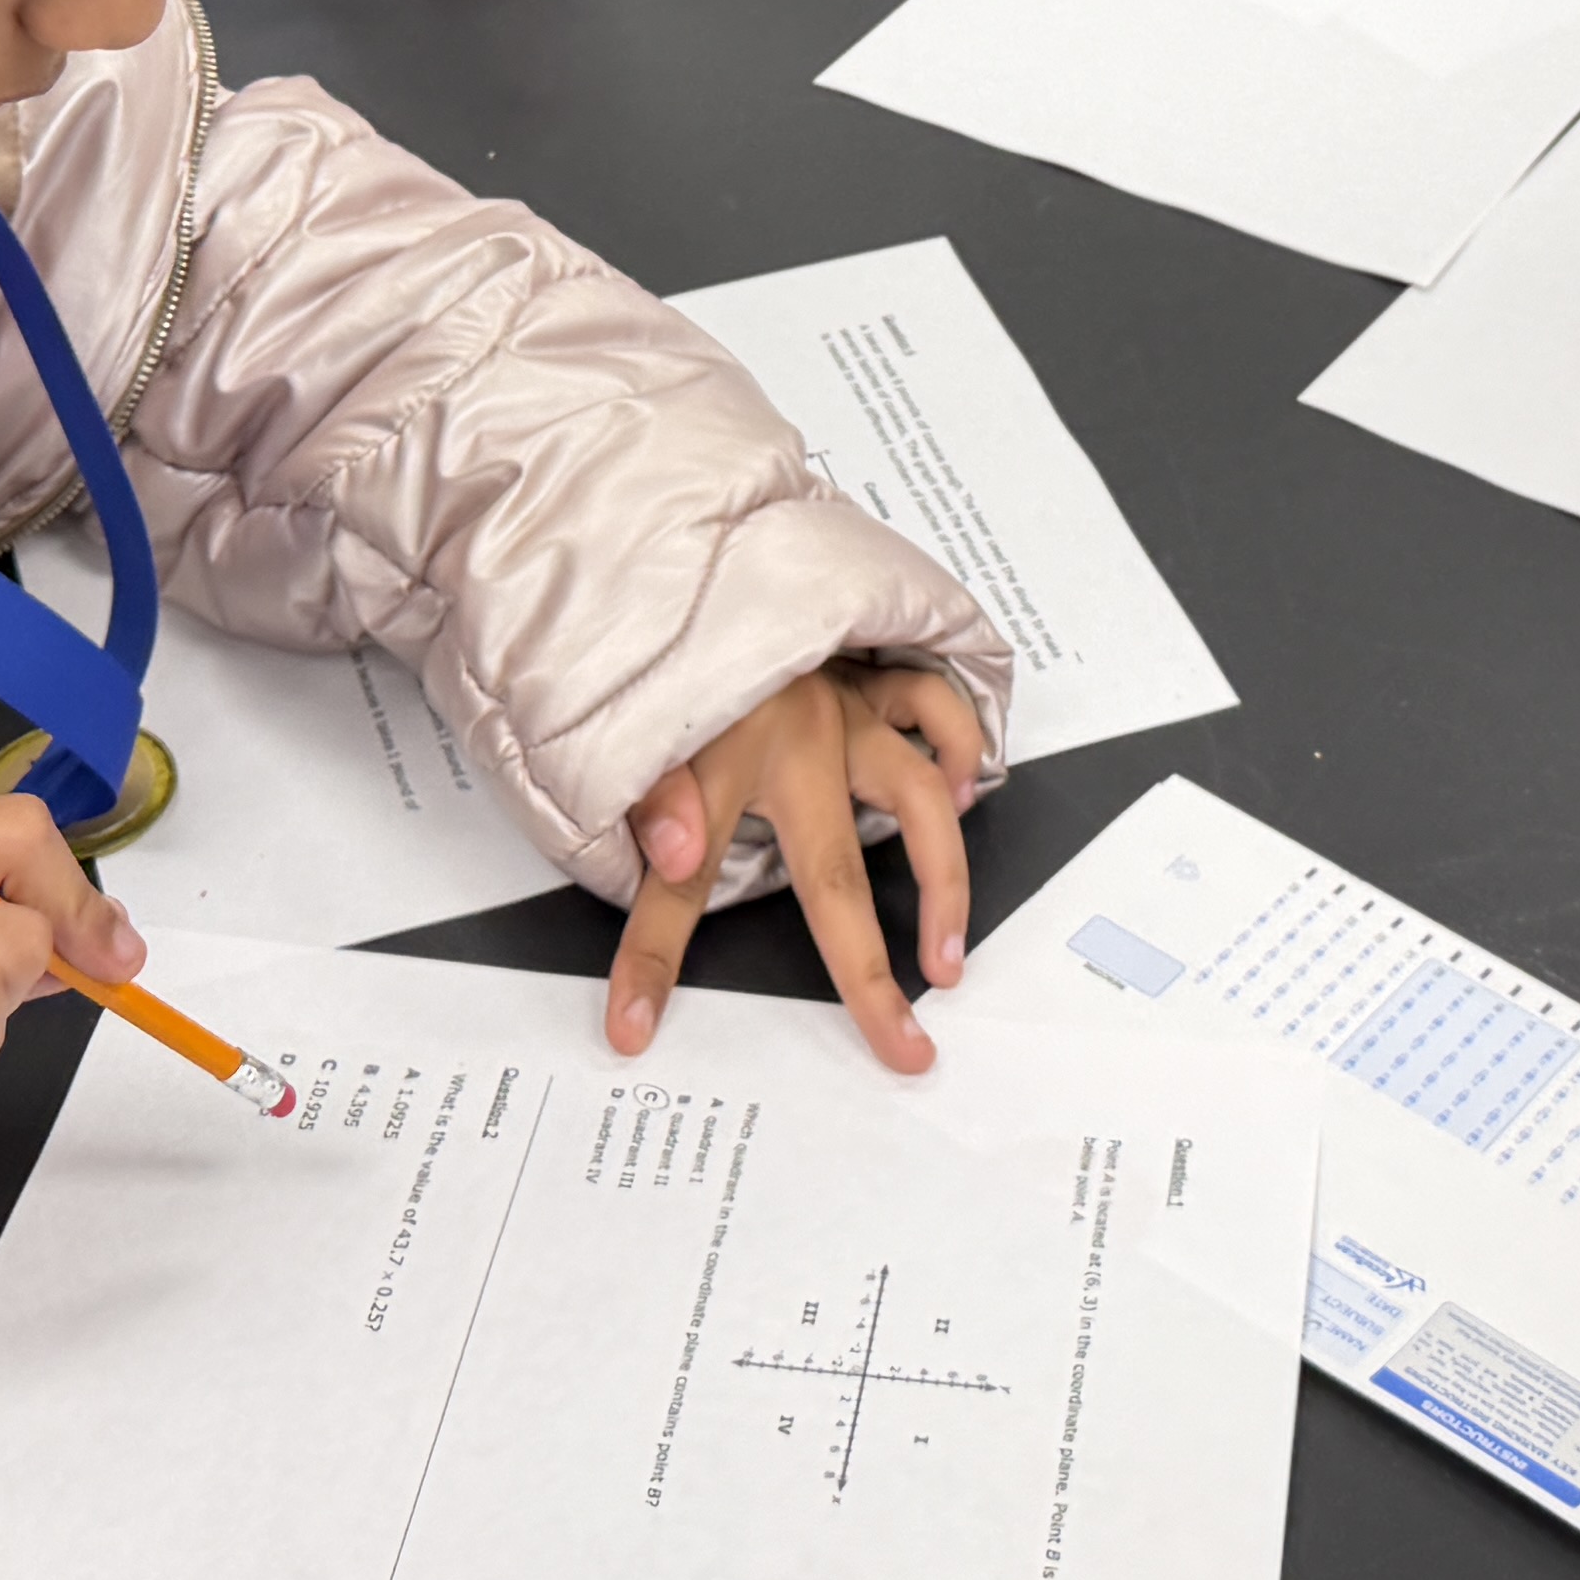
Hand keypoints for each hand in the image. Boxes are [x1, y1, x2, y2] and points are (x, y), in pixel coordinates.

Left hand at [608, 657, 990, 1069]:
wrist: (674, 536)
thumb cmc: (652, 630)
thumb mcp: (612, 714)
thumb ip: (646, 795)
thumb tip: (679, 856)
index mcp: (715, 757)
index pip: (674, 888)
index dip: (650, 967)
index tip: (633, 1032)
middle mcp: (792, 739)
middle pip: (835, 876)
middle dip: (868, 975)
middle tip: (905, 1043)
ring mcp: (842, 707)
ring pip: (918, 795)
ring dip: (943, 877)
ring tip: (948, 950)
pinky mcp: (872, 673)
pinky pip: (936, 706)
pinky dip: (961, 744)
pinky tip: (967, 788)